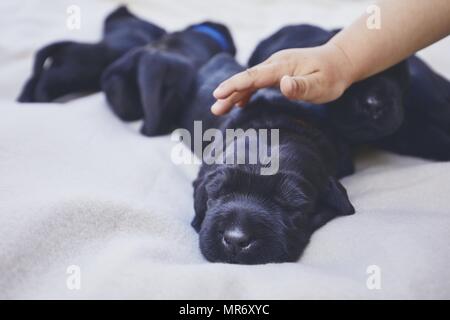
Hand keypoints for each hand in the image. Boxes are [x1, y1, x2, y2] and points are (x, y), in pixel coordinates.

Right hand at [211, 43, 354, 114]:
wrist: (339, 61)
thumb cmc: (331, 76)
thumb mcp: (321, 85)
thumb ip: (301, 86)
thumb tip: (283, 84)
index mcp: (282, 67)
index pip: (254, 76)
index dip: (235, 84)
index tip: (218, 93)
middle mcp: (275, 64)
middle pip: (247, 78)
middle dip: (229, 92)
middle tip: (214, 109)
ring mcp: (275, 68)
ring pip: (250, 81)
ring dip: (234, 94)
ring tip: (219, 109)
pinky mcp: (277, 72)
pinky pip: (257, 82)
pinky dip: (246, 92)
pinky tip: (239, 103)